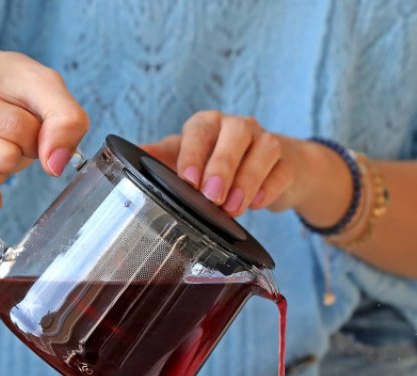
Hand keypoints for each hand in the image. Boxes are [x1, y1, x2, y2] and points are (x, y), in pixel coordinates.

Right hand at [0, 49, 89, 222]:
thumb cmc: (5, 87)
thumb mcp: (41, 84)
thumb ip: (64, 117)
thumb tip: (55, 164)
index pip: (13, 126)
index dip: (34, 130)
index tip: (23, 119)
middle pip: (1, 157)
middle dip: (18, 149)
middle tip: (7, 136)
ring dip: (1, 172)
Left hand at [142, 111, 336, 217]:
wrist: (270, 168)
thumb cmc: (220, 162)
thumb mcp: (189, 158)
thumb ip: (163, 156)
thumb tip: (129, 154)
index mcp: (209, 124)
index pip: (200, 131)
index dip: (194, 154)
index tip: (188, 180)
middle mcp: (238, 127)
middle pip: (235, 135)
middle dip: (223, 167)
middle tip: (212, 197)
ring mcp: (266, 142)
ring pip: (263, 151)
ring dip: (247, 180)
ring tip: (233, 208)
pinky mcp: (287, 163)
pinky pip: (282, 172)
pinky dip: (269, 189)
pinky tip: (257, 204)